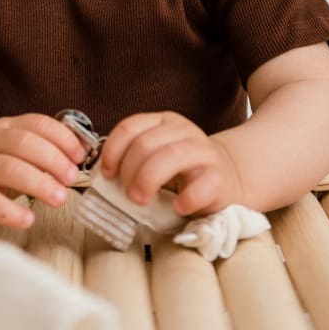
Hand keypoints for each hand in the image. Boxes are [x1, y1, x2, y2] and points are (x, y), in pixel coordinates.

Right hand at [0, 113, 86, 234]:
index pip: (37, 124)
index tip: (80, 156)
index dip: (62, 138)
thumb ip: (44, 149)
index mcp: (6, 128)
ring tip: (59, 198)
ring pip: (7, 169)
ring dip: (38, 183)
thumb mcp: (16, 152)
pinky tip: (28, 219)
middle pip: (23, 144)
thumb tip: (82, 153)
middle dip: (53, 160)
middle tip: (72, 178)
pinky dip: (11, 211)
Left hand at [98, 111, 244, 216]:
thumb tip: (103, 176)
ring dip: (149, 181)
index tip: (107, 175)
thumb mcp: (156, 157)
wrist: (226, 178)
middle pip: (146, 143)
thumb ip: (133, 159)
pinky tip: (178, 207)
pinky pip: (201, 185)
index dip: (112, 151)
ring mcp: (204, 152)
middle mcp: (184, 131)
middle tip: (128, 195)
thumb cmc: (182, 172)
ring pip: (171, 156)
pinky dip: (185, 199)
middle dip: (130, 171)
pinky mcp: (220, 177)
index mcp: (164, 122)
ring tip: (142, 201)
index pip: (130, 127)